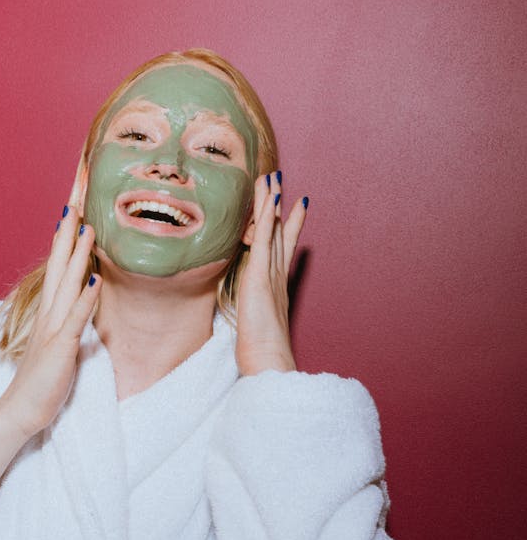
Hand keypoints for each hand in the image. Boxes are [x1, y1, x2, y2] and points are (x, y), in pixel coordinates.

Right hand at [0, 206, 101, 438]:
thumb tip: (89, 297)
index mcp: (50, 310)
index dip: (66, 237)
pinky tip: (94, 279)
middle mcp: (50, 312)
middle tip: (76, 200)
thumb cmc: (42, 378)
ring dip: (77, 255)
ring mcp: (53, 328)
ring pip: (67, 284)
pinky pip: (75, 320)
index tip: (74, 209)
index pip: (59, 266)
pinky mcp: (60, 347)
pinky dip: (85, 299)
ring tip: (88, 228)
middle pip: (60, 264)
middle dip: (69, 232)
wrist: (20, 409)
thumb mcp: (61, 342)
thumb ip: (74, 318)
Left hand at [235, 172, 306, 374]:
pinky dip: (268, 217)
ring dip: (272, 202)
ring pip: (272, 230)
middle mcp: (275, 274)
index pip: (279, 248)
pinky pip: (265, 239)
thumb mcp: (253, 323)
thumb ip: (252, 310)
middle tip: (278, 181)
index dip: (286, 226)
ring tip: (273, 178)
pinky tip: (270, 199)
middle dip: (277, 206)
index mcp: (274, 285)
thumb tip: (248, 305)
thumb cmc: (260, 350)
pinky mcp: (261, 275)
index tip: (292, 206)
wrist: (268, 360)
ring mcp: (270, 273)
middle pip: (277, 232)